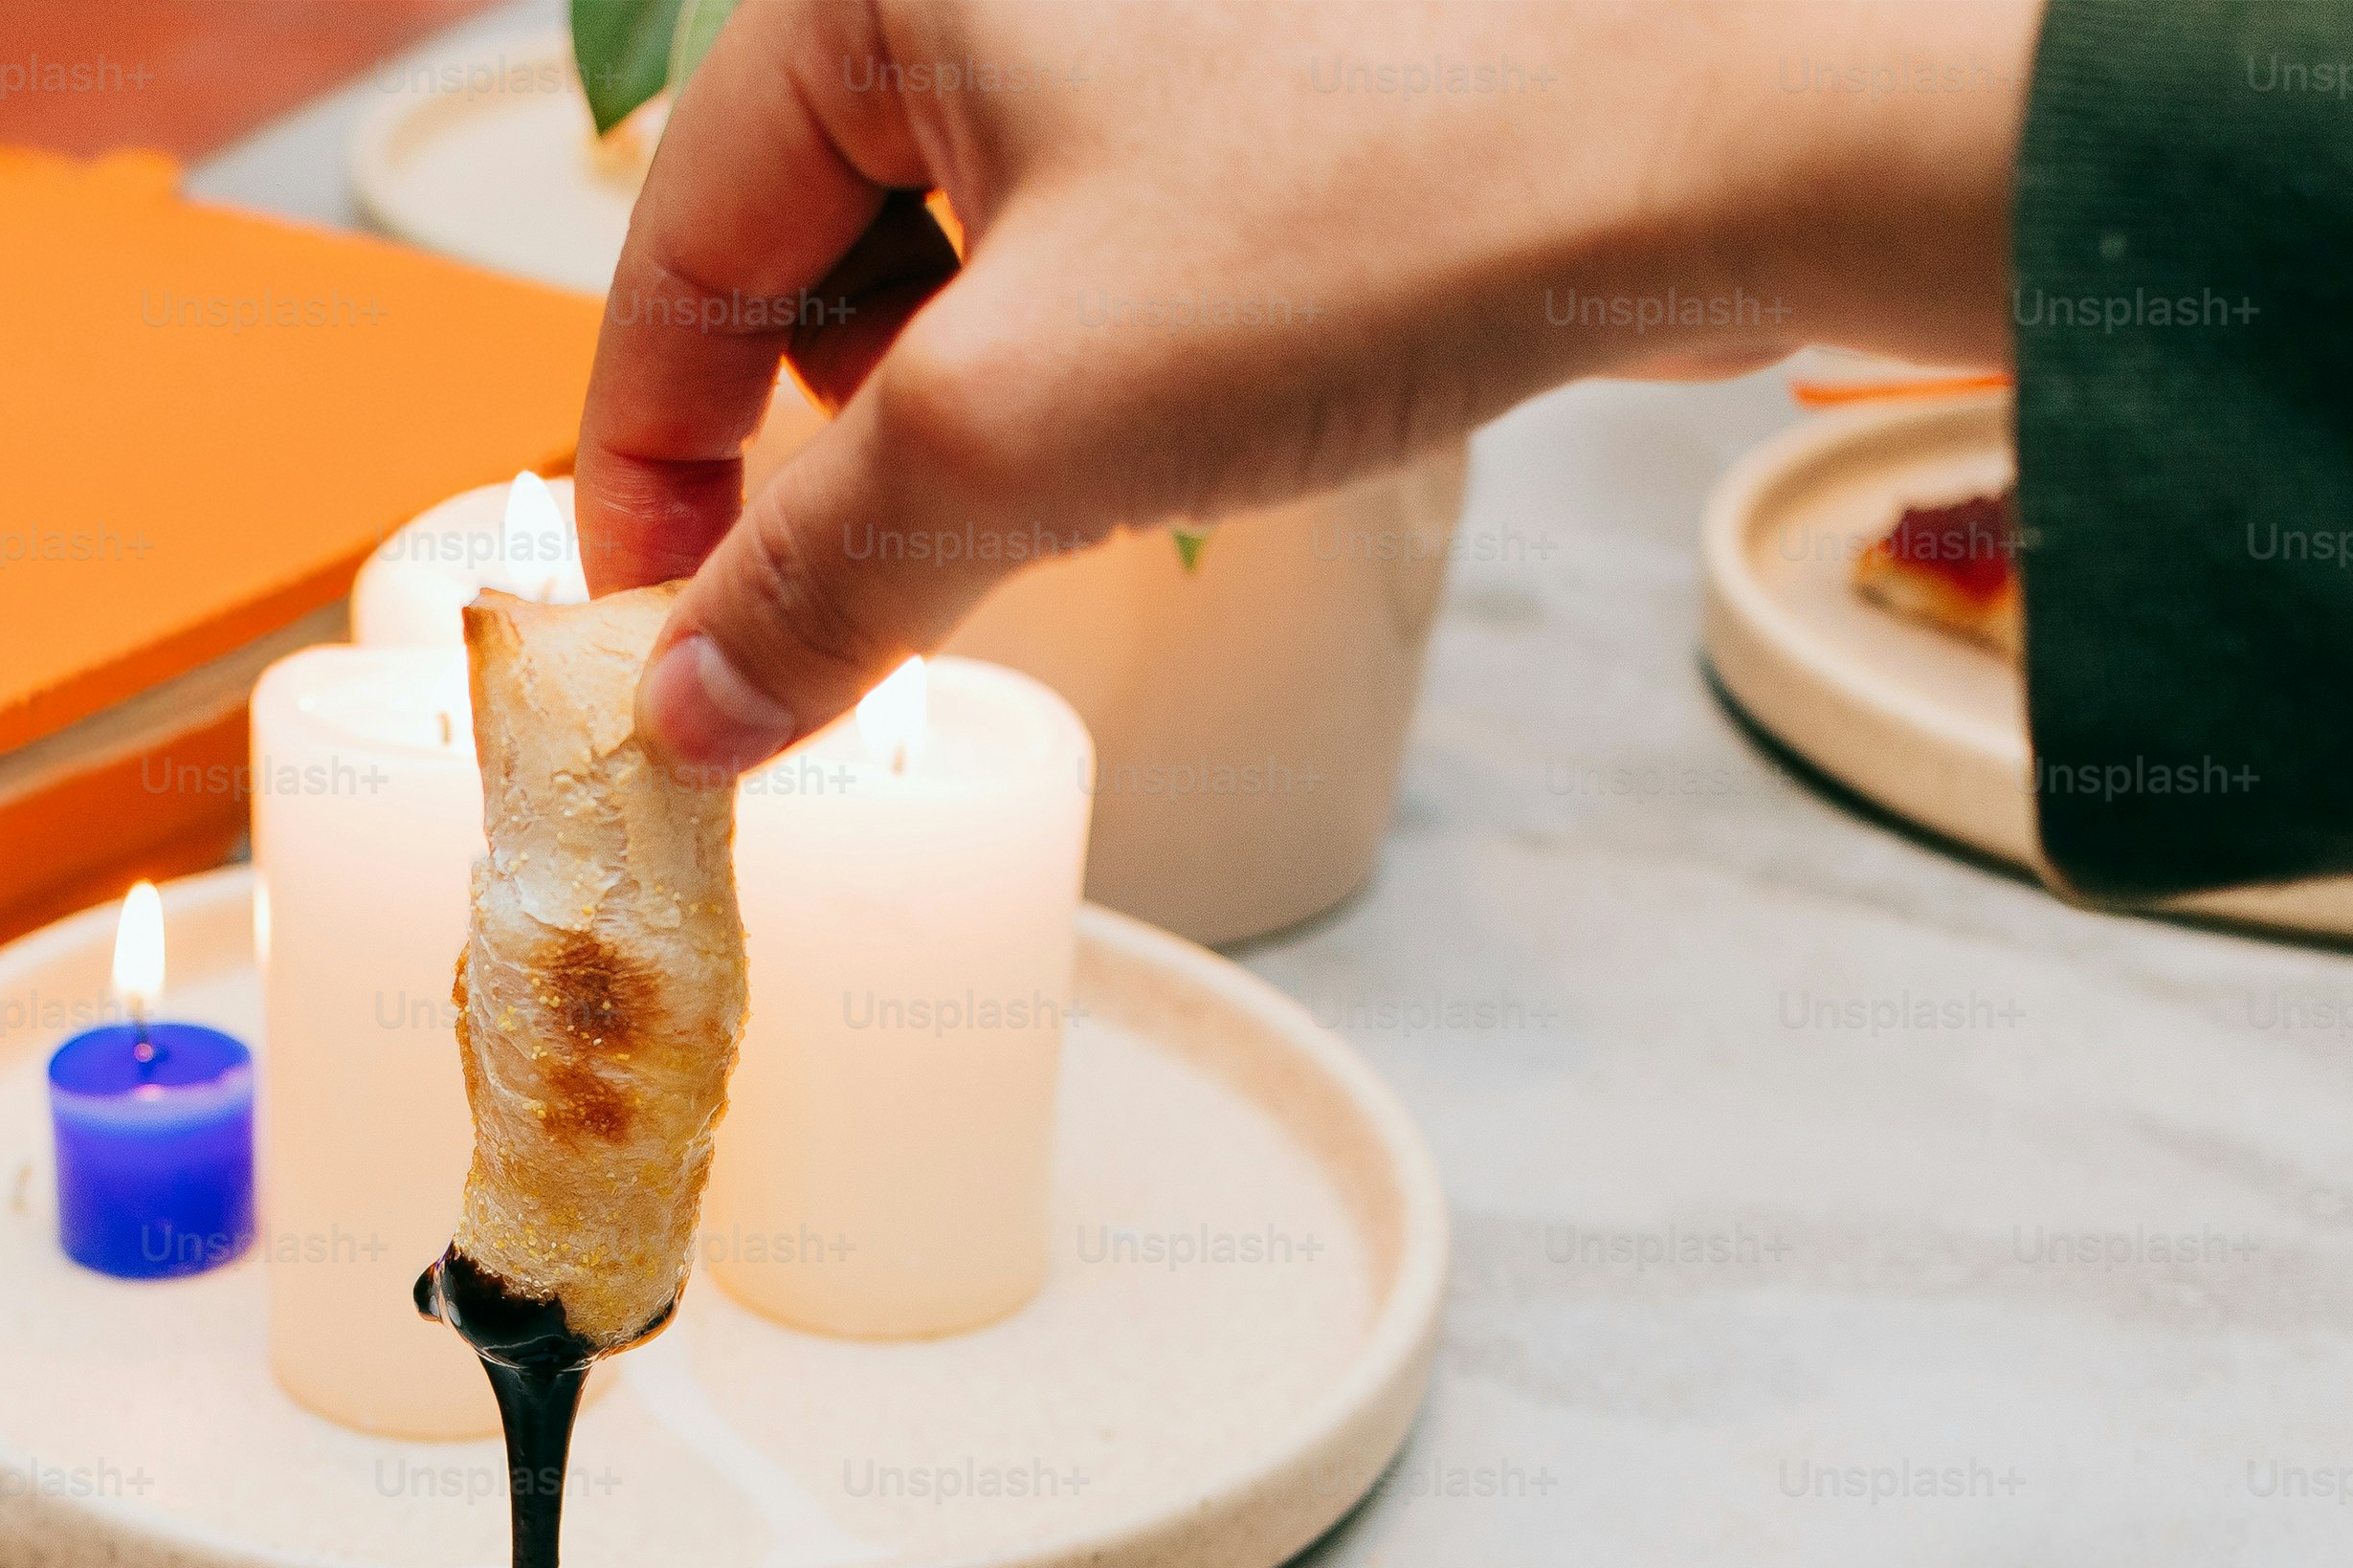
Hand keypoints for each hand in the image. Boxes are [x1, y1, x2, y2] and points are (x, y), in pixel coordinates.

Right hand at [581, 0, 2038, 767]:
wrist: (1704, 151)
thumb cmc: (1366, 213)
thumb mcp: (1017, 432)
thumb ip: (811, 584)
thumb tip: (680, 714)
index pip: (677, 247)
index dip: (648, 466)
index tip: (656, 635)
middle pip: (797, 263)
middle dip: (816, 453)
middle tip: (854, 601)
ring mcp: (1126, 34)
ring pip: (941, 278)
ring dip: (953, 430)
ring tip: (1045, 498)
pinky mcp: (1243, 103)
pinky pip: (1074, 265)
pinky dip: (1067, 386)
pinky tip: (1148, 446)